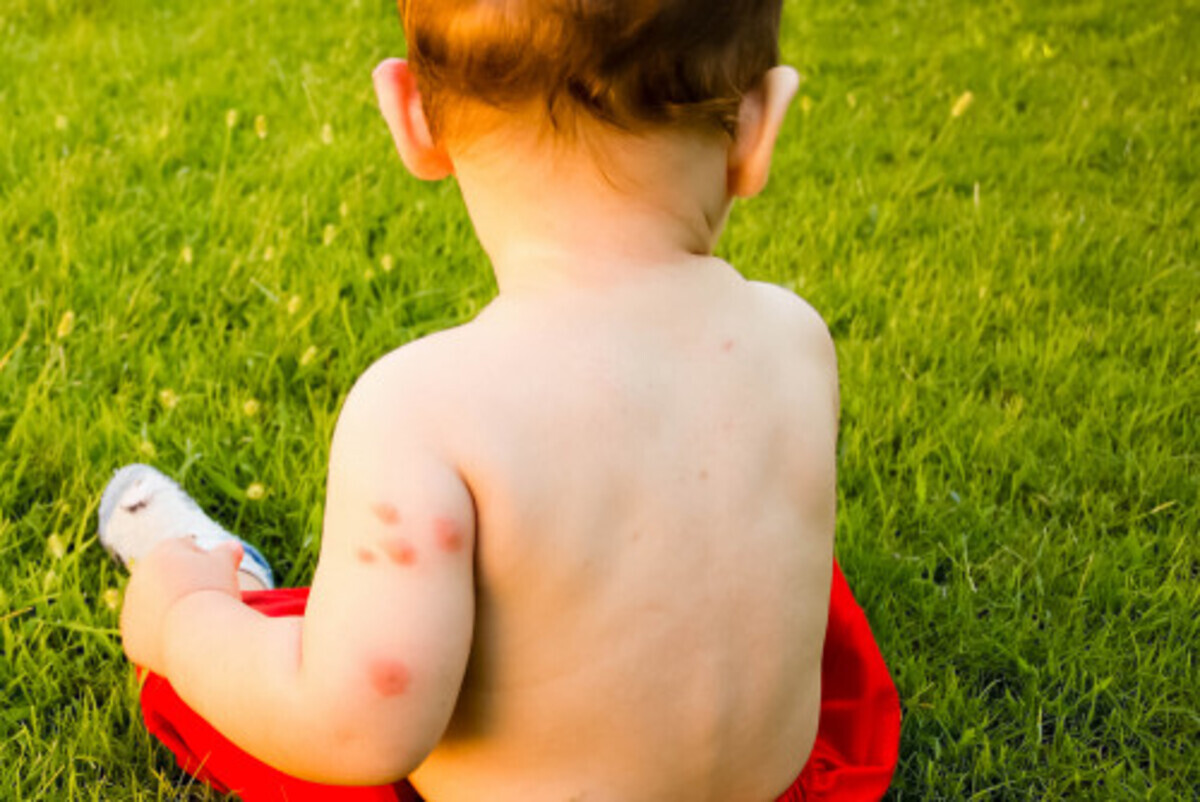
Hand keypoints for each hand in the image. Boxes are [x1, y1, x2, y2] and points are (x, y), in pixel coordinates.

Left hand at [120, 537, 244, 675]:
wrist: (195, 632)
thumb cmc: (212, 592)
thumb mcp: (225, 564)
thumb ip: (227, 552)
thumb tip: (233, 546)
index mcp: (162, 551)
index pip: (186, 551)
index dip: (207, 563)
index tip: (219, 579)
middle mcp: (139, 576)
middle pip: (168, 579)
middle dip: (186, 587)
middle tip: (210, 601)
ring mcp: (131, 608)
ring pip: (156, 607)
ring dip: (173, 611)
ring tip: (198, 623)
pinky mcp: (130, 636)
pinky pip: (151, 634)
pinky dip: (165, 636)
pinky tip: (185, 639)